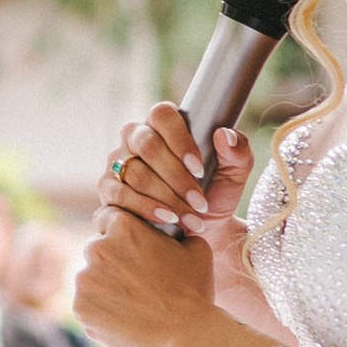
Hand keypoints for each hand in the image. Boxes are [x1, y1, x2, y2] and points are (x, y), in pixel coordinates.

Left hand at [74, 205, 216, 346]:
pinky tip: (125, 321)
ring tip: (133, 306)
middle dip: (112, 262)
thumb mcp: (196, 249)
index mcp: (123, 227)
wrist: (185, 336)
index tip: (127, 247)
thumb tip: (174, 230)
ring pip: (91, 280)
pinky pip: (88, 306)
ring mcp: (85, 279)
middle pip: (97, 250)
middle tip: (134, 282)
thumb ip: (177, 232)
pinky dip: (101, 313)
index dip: (119, 234)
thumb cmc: (194, 291)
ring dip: (105, 288)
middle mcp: (97, 248)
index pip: (108, 219)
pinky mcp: (80, 308)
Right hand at [96, 101, 253, 281]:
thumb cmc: (216, 194)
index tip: (199, 167)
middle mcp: (135, 139)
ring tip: (192, 217)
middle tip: (200, 201)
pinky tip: (167, 220)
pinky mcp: (108, 190)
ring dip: (167, 197)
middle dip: (176, 176)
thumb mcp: (235, 174)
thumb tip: (224, 135)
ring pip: (136, 173)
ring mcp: (118, 164)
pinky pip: (120, 195)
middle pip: (146, 144)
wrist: (203, 231)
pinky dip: (147, 209)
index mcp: (163, 125)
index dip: (179, 139)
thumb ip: (238, 152)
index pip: (162, 115)